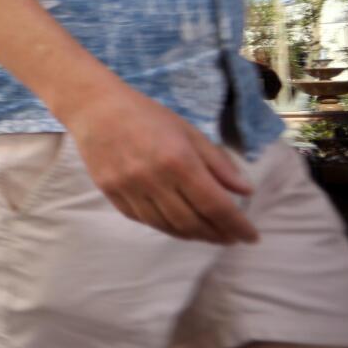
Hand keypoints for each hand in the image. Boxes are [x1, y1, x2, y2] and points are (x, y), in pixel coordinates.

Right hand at [62, 82, 255, 244]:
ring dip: (192, 235)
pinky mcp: (111, 194)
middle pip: (192, 222)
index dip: (237, 226)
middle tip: (231, 238)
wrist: (95, 108)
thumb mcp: (189, 132)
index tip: (252, 237)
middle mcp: (154, 179)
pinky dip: (165, 227)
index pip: (215, 205)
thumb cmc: (147, 115)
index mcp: (179, 160)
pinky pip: (143, 220)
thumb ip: (218, 163)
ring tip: (208, 235)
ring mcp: (129, 189)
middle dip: (217, 235)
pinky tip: (177, 224)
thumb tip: (246, 191)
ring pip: (166, 226)